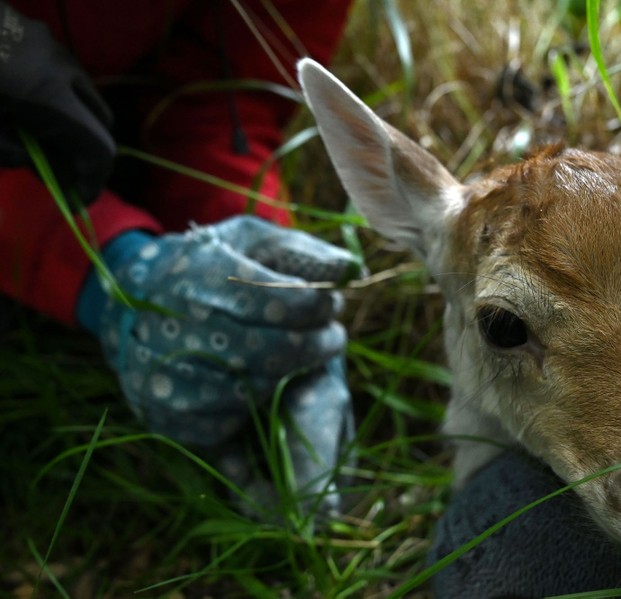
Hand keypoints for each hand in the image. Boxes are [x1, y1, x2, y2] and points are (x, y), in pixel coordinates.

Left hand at [0, 1, 113, 201]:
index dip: (94, 180)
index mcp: (48, 95)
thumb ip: (9, 152)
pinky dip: (58, 99)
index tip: (77, 199)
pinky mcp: (40, 35)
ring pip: (85, 98)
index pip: (99, 147)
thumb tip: (37, 164)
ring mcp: (54, 48)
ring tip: (37, 136)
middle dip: (87, 151)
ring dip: (72, 123)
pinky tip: (25, 103)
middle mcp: (64, 69)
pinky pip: (64, 76)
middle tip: (59, 171)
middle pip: (101, 122)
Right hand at [97, 216, 360, 484]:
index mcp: (200, 274)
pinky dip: (252, 411)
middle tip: (333, 338)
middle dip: (314, 347)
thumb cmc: (203, 264)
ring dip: (288, 379)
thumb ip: (299, 249)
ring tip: (302, 359)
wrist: (125, 299)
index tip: (333, 306)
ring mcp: (164, 375)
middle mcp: (177, 324)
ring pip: (251, 392)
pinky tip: (264, 385)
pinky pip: (222, 426)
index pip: (279, 300)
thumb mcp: (245, 239)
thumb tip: (352, 268)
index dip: (317, 307)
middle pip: (269, 352)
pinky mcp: (160, 412)